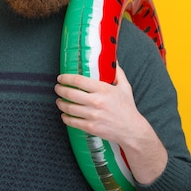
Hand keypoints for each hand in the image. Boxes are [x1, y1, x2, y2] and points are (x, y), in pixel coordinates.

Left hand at [55, 64, 167, 183]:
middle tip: (57, 88)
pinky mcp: (91, 127)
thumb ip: (118, 73)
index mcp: (104, 90)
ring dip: (60, 103)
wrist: (132, 130)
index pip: (79, 80)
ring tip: (59, 101)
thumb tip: (114, 60)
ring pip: (69, 107)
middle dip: (60, 90)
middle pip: (70, 93)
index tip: (61, 78)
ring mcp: (93, 115)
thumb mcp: (125, 88)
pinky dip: (65, 117)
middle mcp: (97, 101)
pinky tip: (64, 114)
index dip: (66, 78)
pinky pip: (72, 121)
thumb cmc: (127, 108)